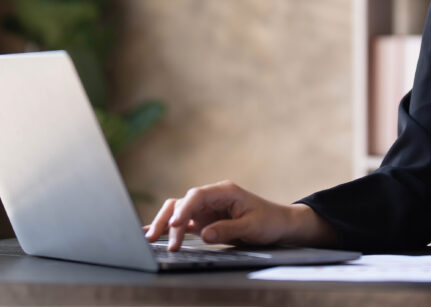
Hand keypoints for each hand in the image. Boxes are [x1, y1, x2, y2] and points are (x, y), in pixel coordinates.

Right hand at [142, 180, 335, 250]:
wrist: (279, 224)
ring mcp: (206, 209)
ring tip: (151, 239)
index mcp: (224, 191)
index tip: (175, 224)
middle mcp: (212, 197)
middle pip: (182, 202)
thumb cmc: (268, 221)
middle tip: (155, 237)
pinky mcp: (204, 221)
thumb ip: (228, 229)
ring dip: (165, 224)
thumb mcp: (252, 226)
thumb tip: (205, 234)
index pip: (197, 196)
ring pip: (178, 211)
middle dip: (167, 218)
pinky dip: (168, 228)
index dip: (184, 209)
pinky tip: (153, 233)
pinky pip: (183, 223)